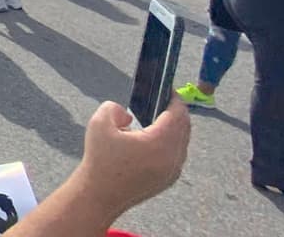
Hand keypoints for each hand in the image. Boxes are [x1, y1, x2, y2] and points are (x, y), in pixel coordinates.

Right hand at [76, 97, 189, 218]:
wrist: (99, 195)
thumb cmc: (100, 159)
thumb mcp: (100, 123)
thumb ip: (114, 107)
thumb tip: (127, 114)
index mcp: (159, 143)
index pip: (177, 115)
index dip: (174, 98)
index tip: (166, 88)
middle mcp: (172, 158)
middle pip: (184, 128)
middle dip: (176, 111)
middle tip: (162, 100)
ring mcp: (173, 171)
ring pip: (182, 142)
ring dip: (175, 127)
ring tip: (157, 118)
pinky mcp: (168, 180)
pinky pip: (177, 155)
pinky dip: (171, 142)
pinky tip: (153, 139)